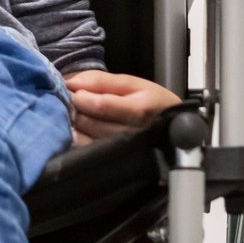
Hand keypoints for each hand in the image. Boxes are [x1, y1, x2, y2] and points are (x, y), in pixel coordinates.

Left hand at [64, 70, 180, 143]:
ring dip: (76, 123)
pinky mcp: (115, 162)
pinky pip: (87, 149)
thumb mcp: (132, 83)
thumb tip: (70, 82)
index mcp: (139, 110)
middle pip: (90, 122)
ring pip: (86, 137)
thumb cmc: (151, 102)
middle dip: (75, 109)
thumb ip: (100, 80)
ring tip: (78, 113)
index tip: (74, 89)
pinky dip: (78, 137)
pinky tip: (81, 128)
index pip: (101, 105)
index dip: (81, 96)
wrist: (173, 130)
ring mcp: (124, 152)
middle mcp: (132, 134)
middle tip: (71, 100)